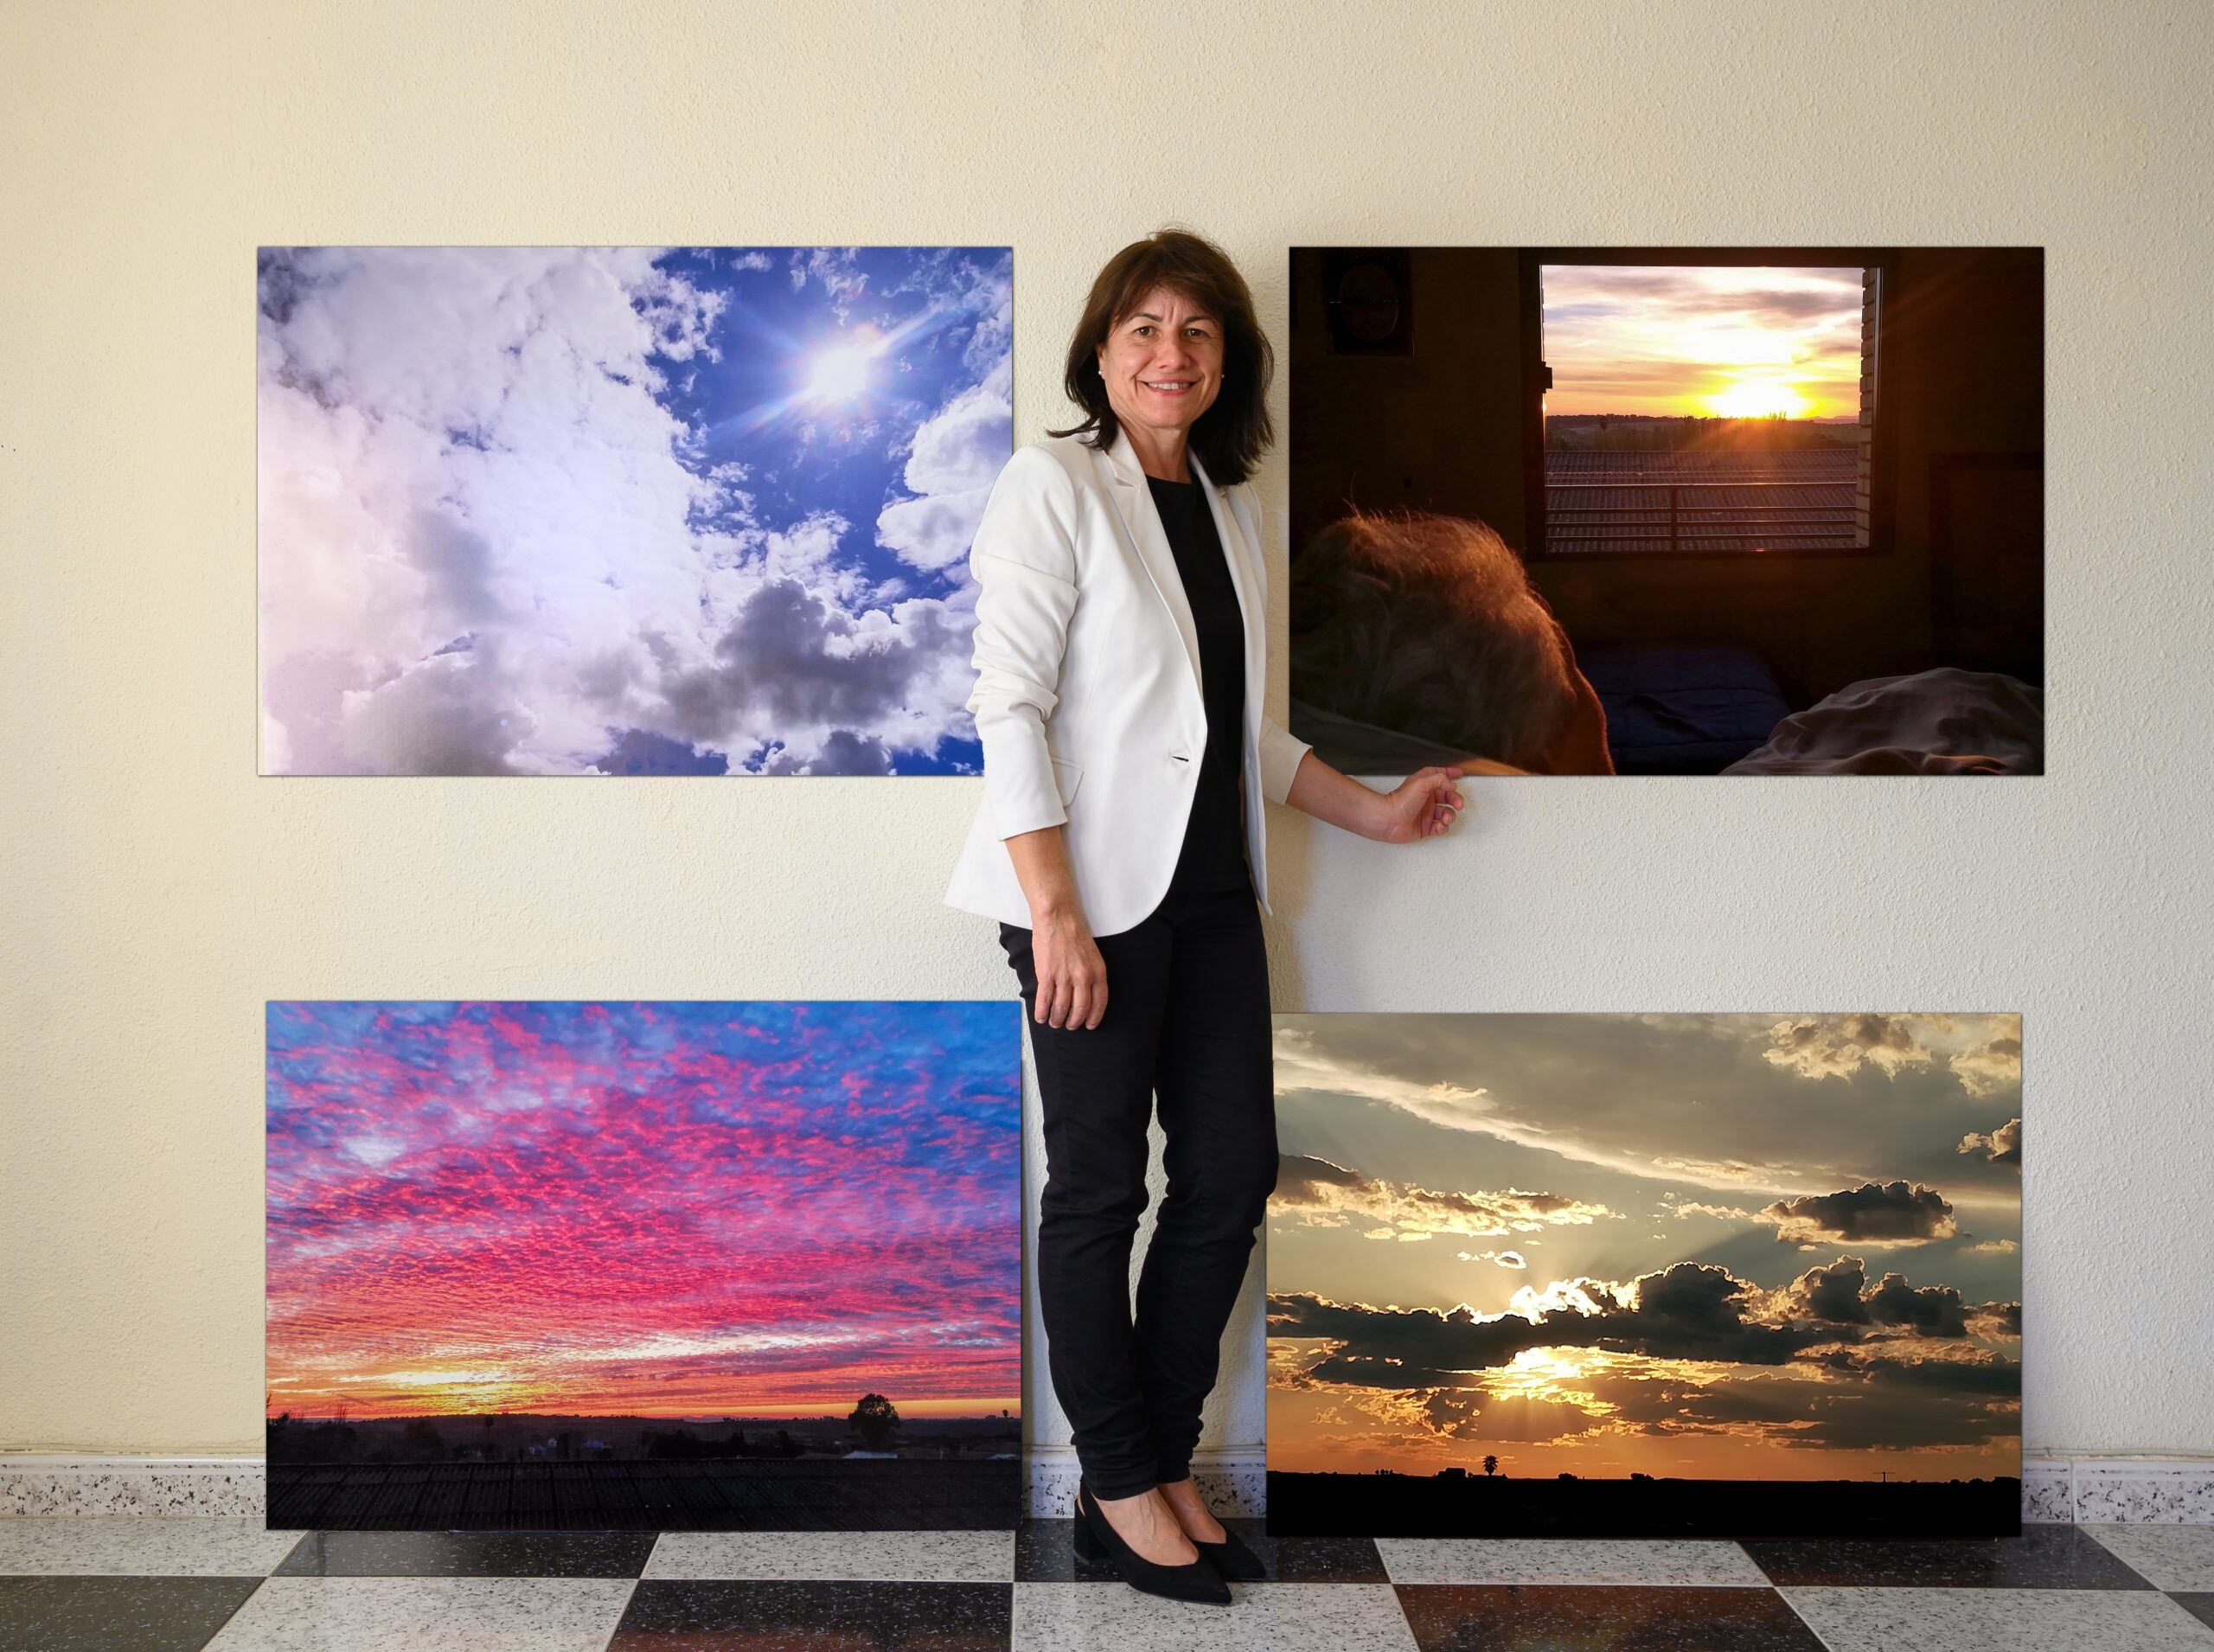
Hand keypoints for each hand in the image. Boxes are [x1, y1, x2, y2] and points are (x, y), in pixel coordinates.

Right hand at [1031, 908, 1108, 1028]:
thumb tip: (1085, 993)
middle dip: (1075, 1021)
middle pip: (1080, 1009)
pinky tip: (1041, 1017)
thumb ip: (1090, 974)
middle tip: (1071, 1026)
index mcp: (1097, 971)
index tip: (1090, 1024)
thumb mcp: (1092, 954)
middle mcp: (1083, 977)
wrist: (1057, 917)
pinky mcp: (1047, 975)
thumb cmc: (1073, 931)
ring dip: (1058, 1019)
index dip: (1094, 1017)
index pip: (1099, 1002)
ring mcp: (1064, 977)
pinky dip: (1042, 1012)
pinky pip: (1045, 1000)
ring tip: (1055, 1022)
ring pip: (1062, 1008)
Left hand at [1372, 765, 1466, 843]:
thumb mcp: (1422, 782)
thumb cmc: (1400, 801)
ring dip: (1450, 816)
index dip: (1450, 774)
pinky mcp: (1425, 827)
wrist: (1388, 819)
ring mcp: (1426, 813)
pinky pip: (1440, 827)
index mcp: (1425, 785)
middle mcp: (1426, 799)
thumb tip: (1451, 784)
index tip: (1460, 774)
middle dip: (1456, 800)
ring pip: (1446, 813)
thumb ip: (1440, 779)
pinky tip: (1439, 825)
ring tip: (1445, 817)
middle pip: (1448, 797)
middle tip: (1459, 804)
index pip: (1440, 776)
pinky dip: (1443, 827)